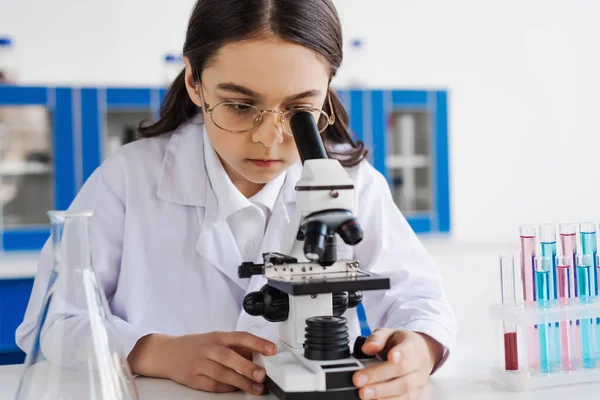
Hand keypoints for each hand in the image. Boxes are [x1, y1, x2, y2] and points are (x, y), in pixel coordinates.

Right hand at [128, 331, 276, 394]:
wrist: (167, 353)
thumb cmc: (196, 345)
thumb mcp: (216, 339)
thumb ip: (236, 347)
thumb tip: (259, 356)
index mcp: (217, 336)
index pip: (240, 337)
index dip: (257, 342)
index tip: (272, 349)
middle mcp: (208, 349)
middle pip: (229, 356)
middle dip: (247, 366)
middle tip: (262, 374)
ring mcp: (199, 364)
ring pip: (222, 374)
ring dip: (241, 382)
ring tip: (256, 387)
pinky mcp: (193, 379)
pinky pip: (213, 385)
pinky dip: (226, 388)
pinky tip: (236, 389)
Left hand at [352, 329, 443, 399]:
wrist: (422, 352)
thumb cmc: (402, 344)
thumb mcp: (389, 334)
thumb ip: (377, 339)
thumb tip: (367, 348)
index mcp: (412, 346)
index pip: (407, 351)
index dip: (400, 355)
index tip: (391, 357)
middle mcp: (418, 365)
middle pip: (402, 373)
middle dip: (379, 379)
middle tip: (359, 381)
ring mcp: (419, 381)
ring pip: (404, 390)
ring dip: (383, 394)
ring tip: (364, 394)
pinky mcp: (415, 394)